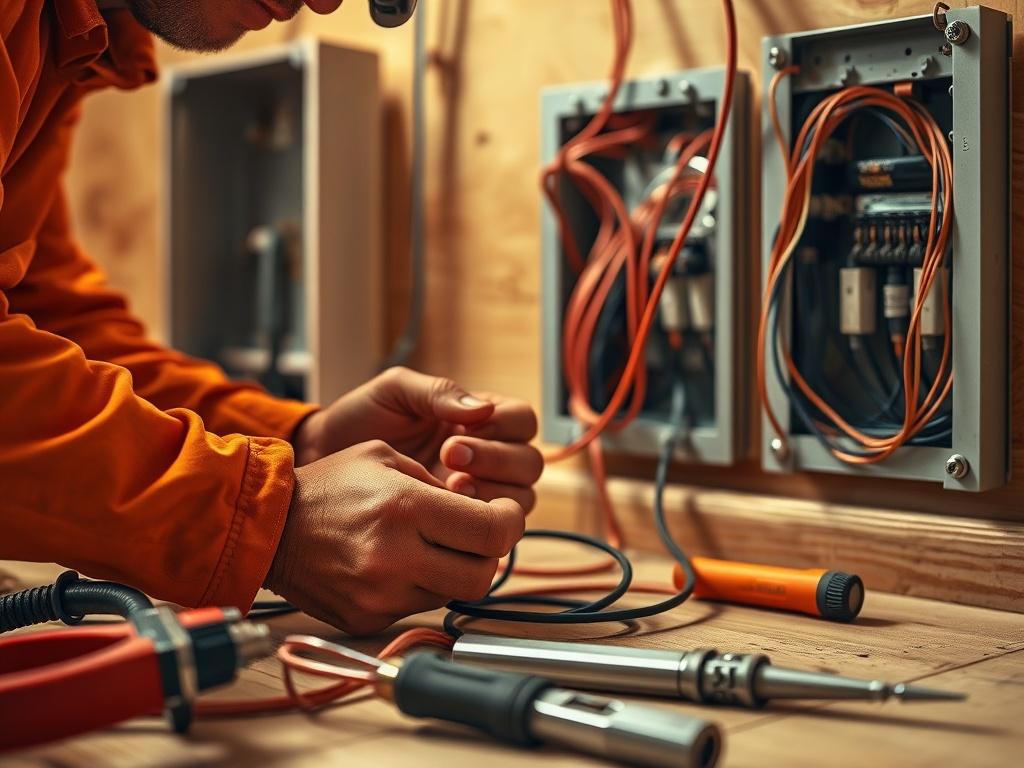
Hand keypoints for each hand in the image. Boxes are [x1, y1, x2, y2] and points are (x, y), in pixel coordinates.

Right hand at [266, 440, 524, 634]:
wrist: (268, 526)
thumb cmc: (328, 485)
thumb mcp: (385, 457)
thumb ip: (438, 482)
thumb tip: (480, 508)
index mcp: (405, 507)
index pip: (493, 532)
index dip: (510, 522)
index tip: (504, 514)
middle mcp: (395, 556)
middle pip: (483, 574)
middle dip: (489, 553)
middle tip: (477, 536)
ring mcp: (380, 594)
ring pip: (453, 594)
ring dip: (454, 571)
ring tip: (430, 546)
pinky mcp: (368, 619)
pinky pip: (417, 608)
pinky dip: (420, 587)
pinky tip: (398, 565)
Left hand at [292, 367, 543, 511]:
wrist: (323, 460)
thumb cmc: (360, 419)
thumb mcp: (395, 392)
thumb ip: (437, 392)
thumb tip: (483, 409)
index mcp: (479, 417)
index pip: (522, 421)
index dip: (502, 431)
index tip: (456, 437)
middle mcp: (487, 453)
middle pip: (528, 463)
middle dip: (496, 462)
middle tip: (449, 460)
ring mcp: (477, 489)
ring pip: (519, 496)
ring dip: (490, 494)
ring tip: (447, 488)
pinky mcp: (459, 522)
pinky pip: (489, 526)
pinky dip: (474, 521)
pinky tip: (441, 514)